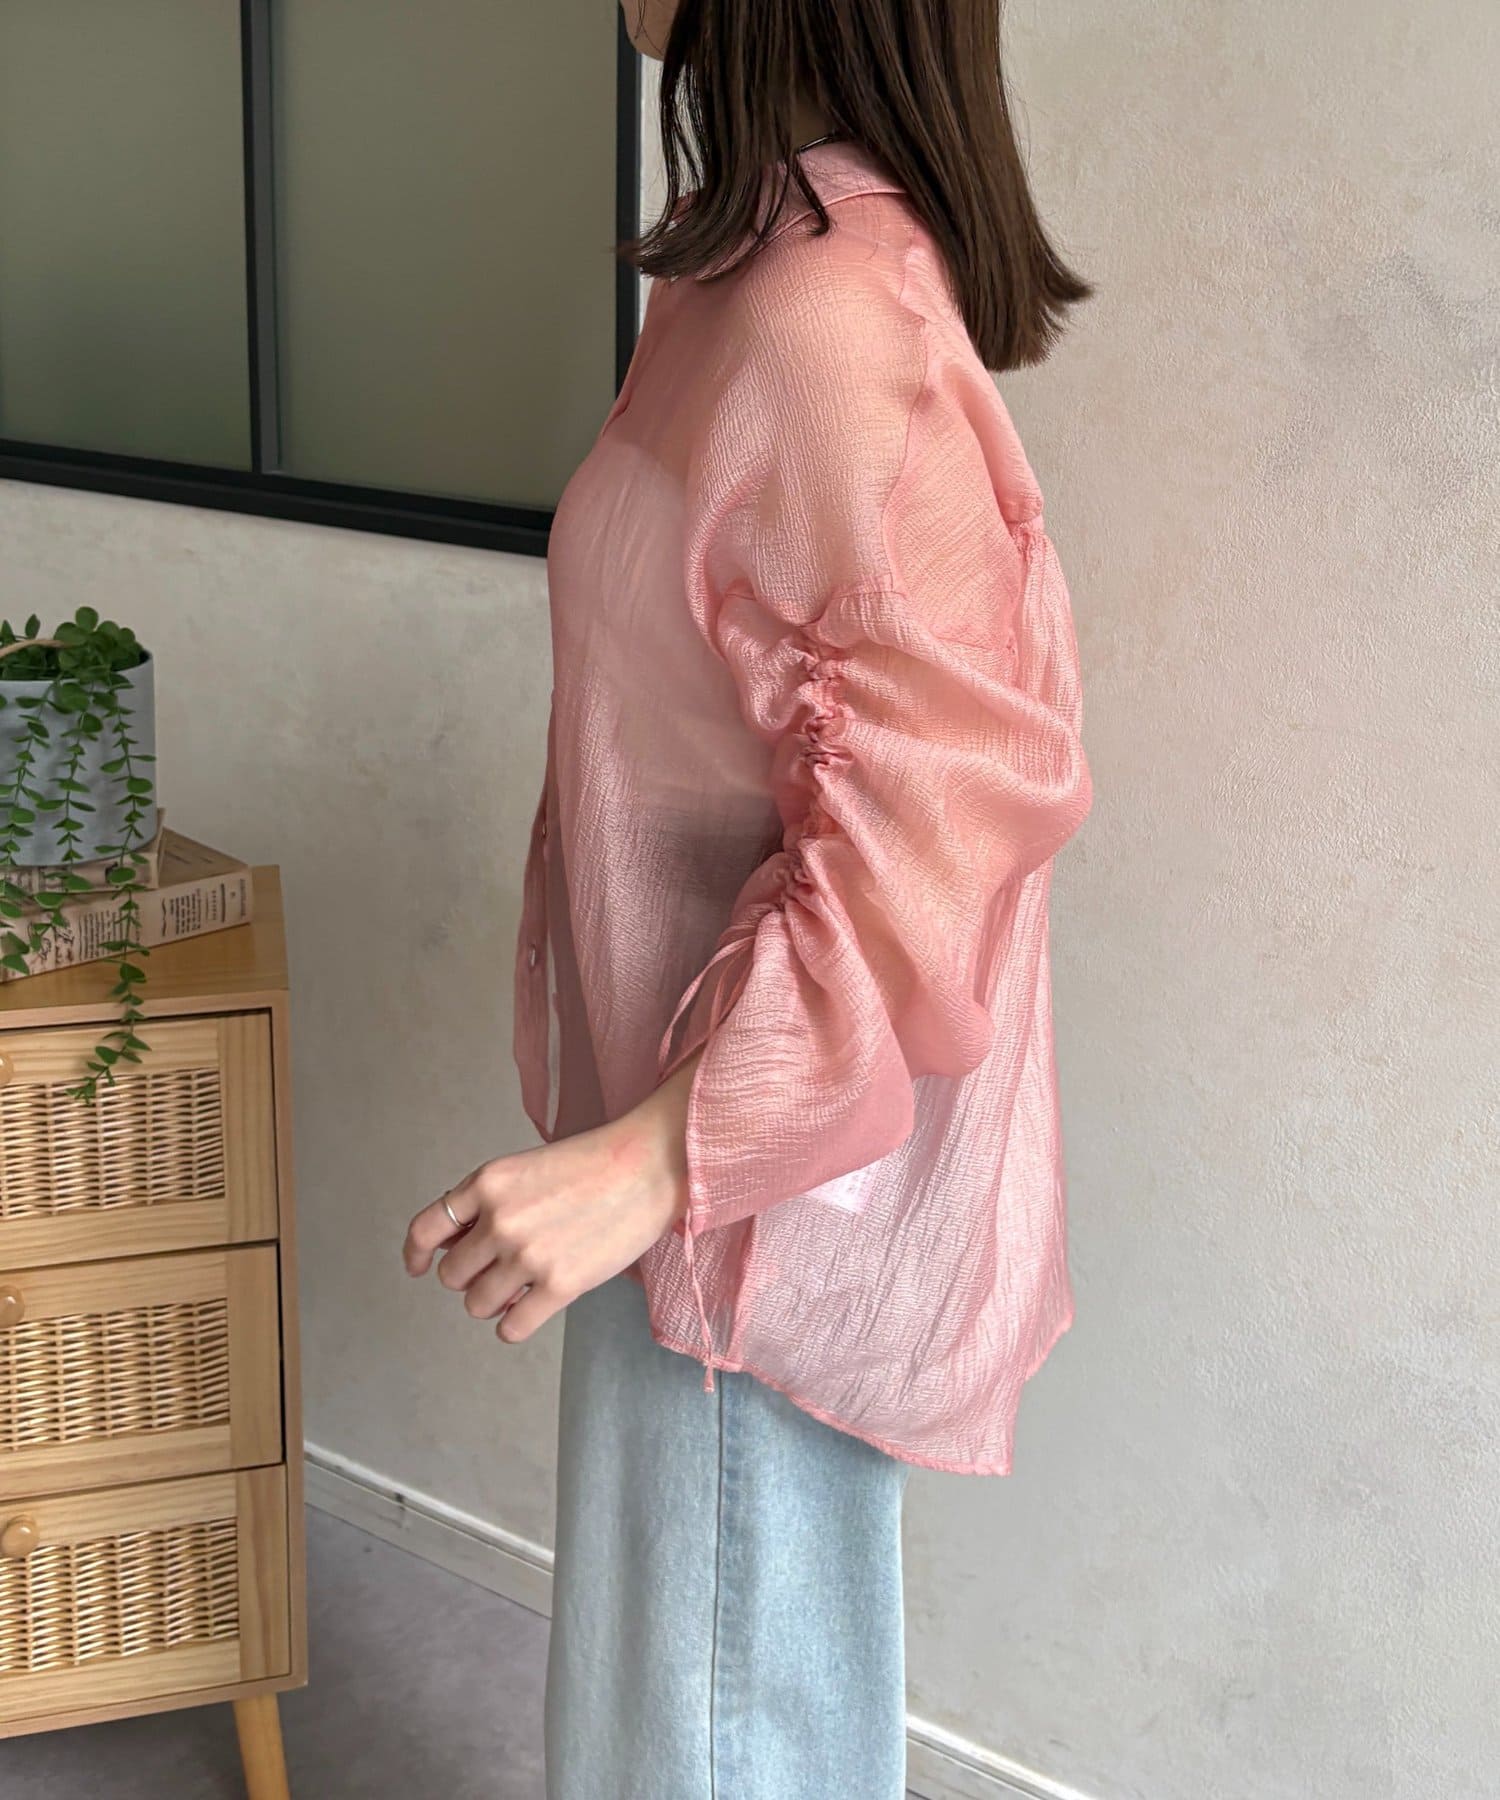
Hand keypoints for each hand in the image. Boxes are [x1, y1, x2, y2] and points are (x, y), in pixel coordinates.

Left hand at [402, 1048, 701, 1343]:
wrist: (650, 1166)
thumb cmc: (594, 1163)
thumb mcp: (527, 1167)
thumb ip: (489, 1202)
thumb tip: (454, 1245)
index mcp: (487, 1183)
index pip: (425, 1229)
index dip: (415, 1254)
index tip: (418, 1267)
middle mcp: (500, 1220)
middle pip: (451, 1274)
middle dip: (471, 1275)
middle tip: (500, 1268)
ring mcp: (528, 1255)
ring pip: (476, 1304)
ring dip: (493, 1301)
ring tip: (521, 1286)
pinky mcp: (560, 1286)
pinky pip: (511, 1328)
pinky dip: (513, 1325)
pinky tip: (530, 1309)